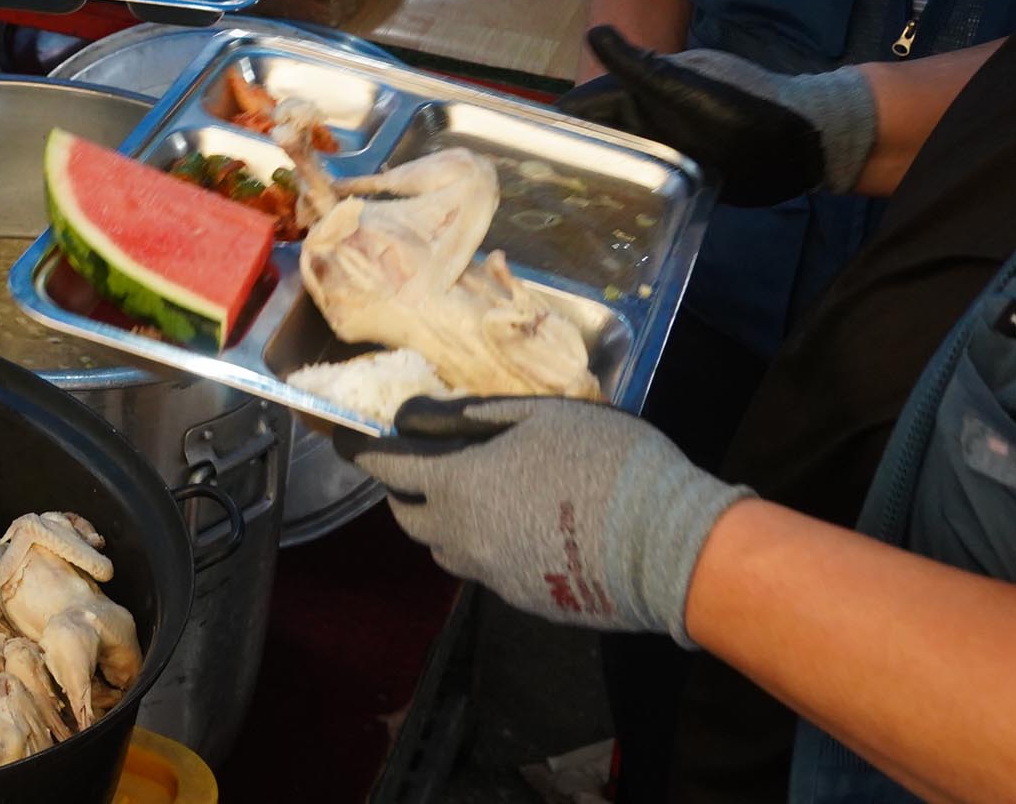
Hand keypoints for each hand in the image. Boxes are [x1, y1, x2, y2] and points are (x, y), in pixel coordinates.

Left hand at [352, 396, 747, 643]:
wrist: (670, 546)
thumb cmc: (604, 462)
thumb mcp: (536, 416)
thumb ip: (467, 417)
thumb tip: (410, 417)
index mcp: (457, 485)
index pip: (384, 468)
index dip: (360, 450)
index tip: (345, 438)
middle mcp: (462, 537)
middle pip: (407, 516)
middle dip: (401, 488)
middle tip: (418, 464)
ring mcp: (494, 575)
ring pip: (444, 547)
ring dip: (441, 521)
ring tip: (470, 495)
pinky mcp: (526, 600)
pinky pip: (485, 569)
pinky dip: (484, 544)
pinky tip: (518, 526)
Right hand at [555, 28, 875, 205]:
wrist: (809, 143)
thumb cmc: (747, 112)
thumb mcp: (687, 87)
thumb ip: (638, 67)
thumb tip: (592, 31)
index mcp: (644, 91)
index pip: (585, 107)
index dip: (555, 128)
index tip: (520, 156)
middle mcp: (652, 115)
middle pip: (600, 136)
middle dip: (572, 159)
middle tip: (540, 196)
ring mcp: (671, 143)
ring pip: (623, 161)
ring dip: (602, 180)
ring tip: (569, 213)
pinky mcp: (691, 170)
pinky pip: (650, 182)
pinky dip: (632, 194)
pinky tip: (616, 218)